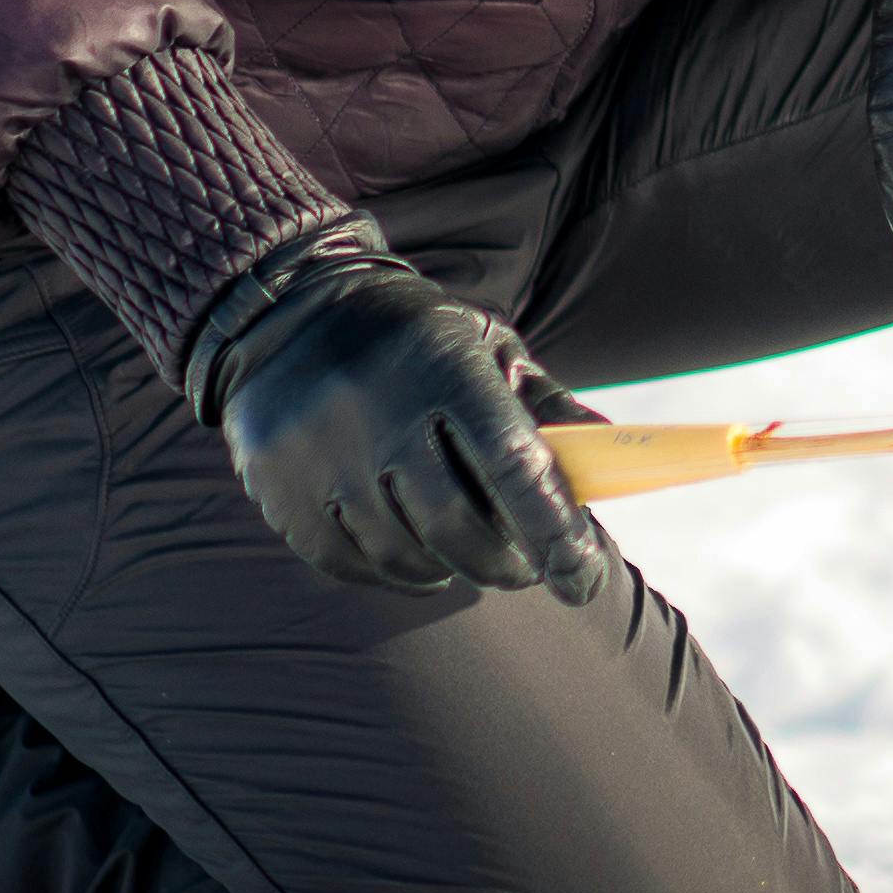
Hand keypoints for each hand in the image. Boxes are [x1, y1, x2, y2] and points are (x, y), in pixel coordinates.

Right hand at [178, 230, 610, 602]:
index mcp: (444, 368)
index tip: (584, 579)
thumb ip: (550, 408)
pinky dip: (392, 570)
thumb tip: (613, 461)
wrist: (294, 313)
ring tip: (462, 553)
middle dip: (503, 564)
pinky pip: (350, 563)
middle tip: (525, 570)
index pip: (512, 465)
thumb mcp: (490, 349)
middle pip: (455, 525)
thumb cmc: (419, 340)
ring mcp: (320, 453)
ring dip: (447, 568)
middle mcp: (378, 409)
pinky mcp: (279, 489)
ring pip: (403, 553)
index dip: (555, 532)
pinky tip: (410, 550)